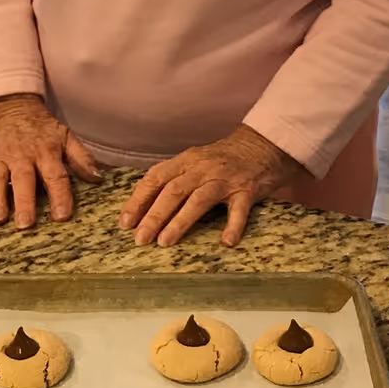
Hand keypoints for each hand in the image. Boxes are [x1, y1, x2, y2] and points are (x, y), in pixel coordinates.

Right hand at [0, 94, 102, 228]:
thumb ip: (81, 157)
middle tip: (26, 224)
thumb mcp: (64, 136)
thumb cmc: (41, 128)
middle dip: (25, 202)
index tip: (62, 216)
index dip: (60, 196)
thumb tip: (98, 178)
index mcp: (45, 152)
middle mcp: (21, 156)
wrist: (9, 105)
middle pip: (23, 180)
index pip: (55, 175)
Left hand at [118, 124, 306, 248]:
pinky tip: (226, 241)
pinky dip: (233, 226)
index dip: (138, 200)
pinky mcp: (247, 190)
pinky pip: (239, 209)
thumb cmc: (223, 159)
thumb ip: (173, 178)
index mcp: (186, 161)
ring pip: (199, 200)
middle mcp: (202, 168)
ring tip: (165, 242)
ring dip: (180, 221)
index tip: (125, 222)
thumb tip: (143, 205)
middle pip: (173, 191)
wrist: (263, 145)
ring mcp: (225, 179)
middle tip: (140, 239)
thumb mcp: (195, 161)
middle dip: (154, 215)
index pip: (156, 178)